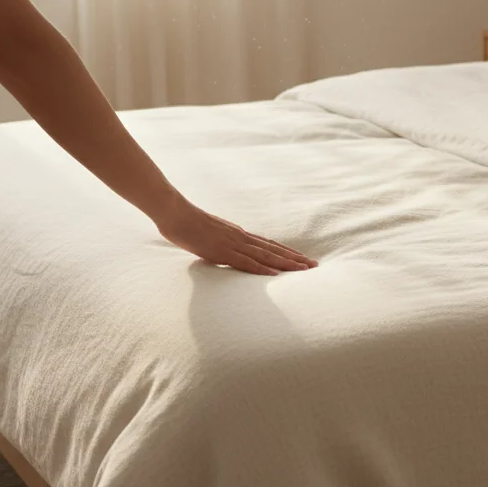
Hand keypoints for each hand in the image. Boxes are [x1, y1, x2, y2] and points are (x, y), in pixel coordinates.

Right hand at [155, 199, 317, 275]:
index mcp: (237, 234)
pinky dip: (261, 269)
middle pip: (273, 249)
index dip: (286, 252)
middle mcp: (240, 237)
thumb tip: (225, 251)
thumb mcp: (208, 234)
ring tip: (304, 270)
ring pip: (265, 256)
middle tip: (314, 265)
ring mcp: (231, 244)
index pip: (267, 244)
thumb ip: (220, 242)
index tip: (302, 259)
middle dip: (294, 258)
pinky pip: (244, 262)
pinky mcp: (221, 251)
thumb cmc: (186, 223)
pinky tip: (275, 274)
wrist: (173, 212)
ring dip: (285, 263)